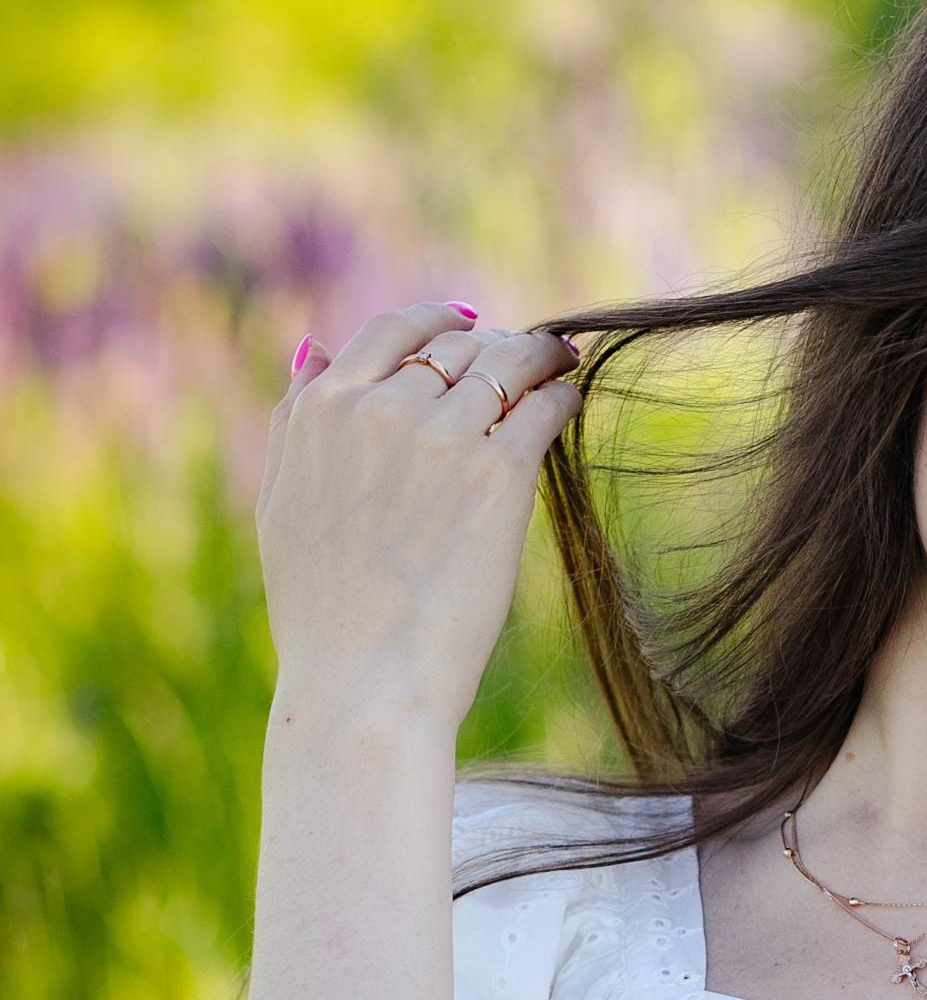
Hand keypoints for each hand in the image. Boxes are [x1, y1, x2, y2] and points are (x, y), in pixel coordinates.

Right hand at [256, 303, 580, 735]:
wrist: (364, 680)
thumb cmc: (322, 611)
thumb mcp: (282, 504)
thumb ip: (295, 421)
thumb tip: (313, 348)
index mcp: (321, 410)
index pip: (390, 330)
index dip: (437, 319)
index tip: (469, 324)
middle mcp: (379, 408)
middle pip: (457, 348)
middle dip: (495, 347)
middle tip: (527, 357)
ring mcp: (441, 436)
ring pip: (506, 366)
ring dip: (538, 359)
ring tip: (560, 364)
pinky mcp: (498, 473)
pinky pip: (542, 407)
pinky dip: (561, 393)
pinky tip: (571, 397)